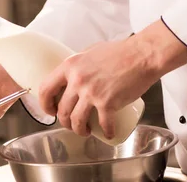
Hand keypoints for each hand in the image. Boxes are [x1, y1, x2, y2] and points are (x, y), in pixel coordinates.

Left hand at [39, 20, 186, 139]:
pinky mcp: (107, 103)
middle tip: (72, 124)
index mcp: (70, 66)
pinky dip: (106, 133)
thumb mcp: (90, 52)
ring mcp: (91, 92)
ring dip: (79, 131)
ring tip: (85, 131)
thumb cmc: (119, 51)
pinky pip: (103, 125)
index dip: (45, 104)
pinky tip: (108, 133)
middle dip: (65, 122)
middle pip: (61, 110)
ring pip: (76, 121)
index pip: (46, 88)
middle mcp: (77, 80)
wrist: (141, 55)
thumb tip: (73, 76)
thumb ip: (80, 64)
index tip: (50, 111)